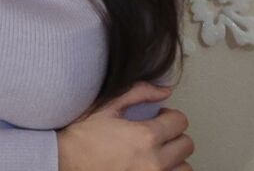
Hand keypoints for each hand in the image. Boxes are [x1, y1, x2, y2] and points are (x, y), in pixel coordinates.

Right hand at [57, 81, 194, 170]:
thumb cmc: (84, 135)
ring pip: (185, 168)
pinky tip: (152, 165)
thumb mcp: (108, 105)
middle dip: (173, 135)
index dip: (169, 115)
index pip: (180, 122)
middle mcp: (154, 162)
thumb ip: (139, 93)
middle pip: (186, 145)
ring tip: (156, 153)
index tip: (158, 117)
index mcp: (145, 136)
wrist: (67, 160)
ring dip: (174, 159)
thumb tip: (165, 90)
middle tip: (156, 134)